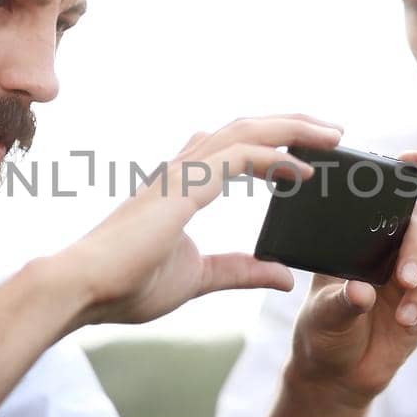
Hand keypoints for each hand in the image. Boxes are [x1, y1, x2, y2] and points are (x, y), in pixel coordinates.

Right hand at [63, 115, 342, 326]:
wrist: (82, 289)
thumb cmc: (125, 285)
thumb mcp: (200, 279)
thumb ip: (240, 271)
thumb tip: (283, 275)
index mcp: (181, 186)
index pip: (233, 148)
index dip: (272, 144)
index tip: (307, 154)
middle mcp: (182, 170)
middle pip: (247, 129)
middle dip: (293, 126)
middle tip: (334, 133)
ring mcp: (182, 173)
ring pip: (248, 132)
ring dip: (293, 129)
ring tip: (332, 136)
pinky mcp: (185, 185)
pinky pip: (240, 155)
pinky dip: (276, 156)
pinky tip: (305, 168)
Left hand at [285, 151, 416, 405]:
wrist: (338, 376)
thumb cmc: (321, 334)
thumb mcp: (321, 318)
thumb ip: (342, 303)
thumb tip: (362, 291)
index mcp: (356, 239)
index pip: (383, 196)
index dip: (407, 170)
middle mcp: (387, 248)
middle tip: (404, 281)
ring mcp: (412, 271)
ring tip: (403, 317)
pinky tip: (412, 324)